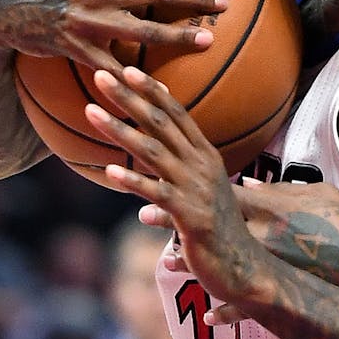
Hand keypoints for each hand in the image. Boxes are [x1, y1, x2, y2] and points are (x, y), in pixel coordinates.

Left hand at [84, 66, 271, 310]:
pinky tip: (108, 172)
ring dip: (120, 129)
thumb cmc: (220, 238)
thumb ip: (172, 201)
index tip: (127, 69)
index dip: (152, 90)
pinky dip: (133, 181)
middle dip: (130, 97)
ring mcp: (197, 189)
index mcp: (206, 157)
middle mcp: (203, 166)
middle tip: (101, 75)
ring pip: (154, 152)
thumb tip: (144, 212)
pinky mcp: (191, 215)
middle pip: (162, 124)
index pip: (177, 114)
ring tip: (91, 112)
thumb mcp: (198, 208)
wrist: (247, 270)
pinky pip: (157, 193)